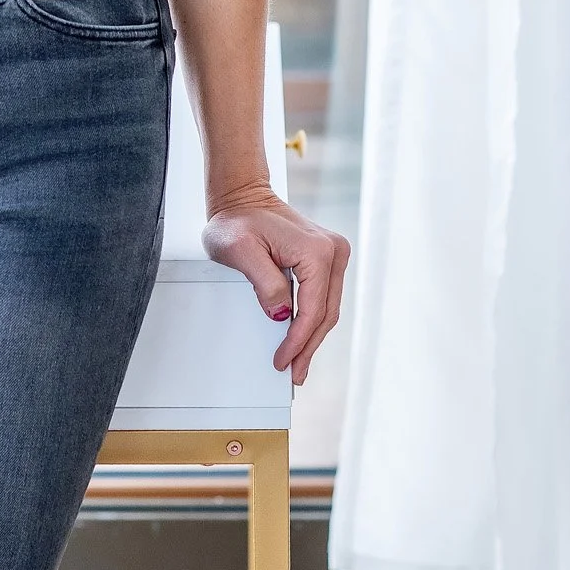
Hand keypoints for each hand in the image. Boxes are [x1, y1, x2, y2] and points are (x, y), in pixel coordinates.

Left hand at [202, 189, 349, 387]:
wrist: (241, 196)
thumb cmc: (237, 219)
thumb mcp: (240, 252)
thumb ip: (264, 283)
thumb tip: (282, 315)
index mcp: (316, 250)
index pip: (312, 309)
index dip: (297, 341)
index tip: (283, 361)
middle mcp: (332, 250)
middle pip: (325, 313)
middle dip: (308, 346)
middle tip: (294, 373)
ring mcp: (332, 253)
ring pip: (328, 308)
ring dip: (312, 336)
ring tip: (297, 363)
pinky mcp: (326, 257)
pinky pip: (323, 297)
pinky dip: (312, 319)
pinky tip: (301, 338)